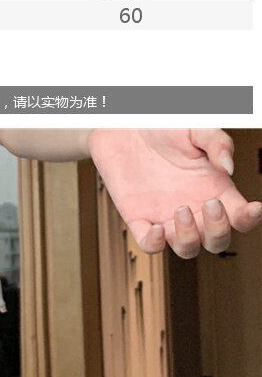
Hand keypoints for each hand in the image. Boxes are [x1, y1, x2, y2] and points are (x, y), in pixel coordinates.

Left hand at [88, 129, 261, 257]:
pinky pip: (150, 245)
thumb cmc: (164, 129)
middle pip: (216, 241)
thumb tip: (228, 167)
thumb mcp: (197, 130)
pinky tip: (157, 228)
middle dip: (218, 230)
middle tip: (210, 204)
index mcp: (215, 190)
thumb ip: (217, 144)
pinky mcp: (140, 220)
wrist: (126, 128)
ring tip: (181, 209)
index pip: (240, 217)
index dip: (249, 219)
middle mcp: (194, 210)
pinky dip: (155, 244)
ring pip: (187, 248)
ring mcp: (167, 218)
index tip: (253, 208)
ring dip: (188, 237)